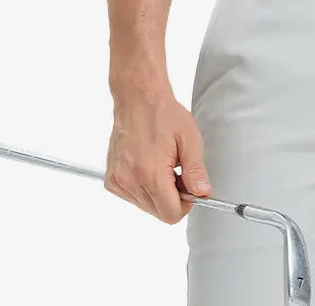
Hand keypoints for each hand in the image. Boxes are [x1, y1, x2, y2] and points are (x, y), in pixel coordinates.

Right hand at [104, 92, 211, 223]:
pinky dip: (143, 187)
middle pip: (158, 212)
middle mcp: (130, 181)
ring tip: (161, 164)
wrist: (138, 99)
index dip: (185, 204)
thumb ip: (196, 171)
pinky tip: (147, 165)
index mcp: (150, 173)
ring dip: (157, 192)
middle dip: (171, 197)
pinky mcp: (111, 179)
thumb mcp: (189, 139)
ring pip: (146, 206)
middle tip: (175, 170)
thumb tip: (203, 194)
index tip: (188, 188)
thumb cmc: (162, 114)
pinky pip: (132, 197)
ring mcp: (118, 181)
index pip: (170, 214)